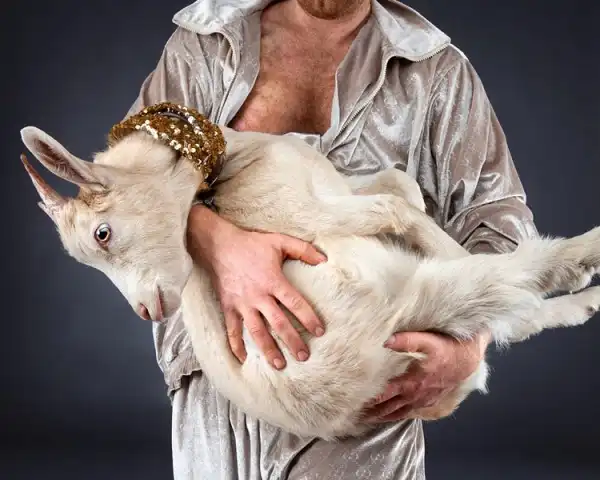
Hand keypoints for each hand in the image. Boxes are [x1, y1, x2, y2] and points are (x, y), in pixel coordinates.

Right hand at [187, 206, 326, 369]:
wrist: (218, 244)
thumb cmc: (251, 244)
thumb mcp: (279, 241)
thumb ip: (303, 250)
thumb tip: (324, 260)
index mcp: (273, 281)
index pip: (294, 303)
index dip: (308, 318)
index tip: (319, 331)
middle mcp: (258, 295)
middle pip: (278, 323)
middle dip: (292, 341)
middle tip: (304, 356)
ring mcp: (242, 303)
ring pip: (256, 331)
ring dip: (268, 349)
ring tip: (279, 364)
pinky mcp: (228, 306)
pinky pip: (232, 329)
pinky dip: (236, 345)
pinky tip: (243, 358)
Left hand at [361, 331, 490, 423]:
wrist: (469, 359)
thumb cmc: (448, 348)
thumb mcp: (428, 340)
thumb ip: (407, 340)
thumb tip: (386, 340)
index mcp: (411, 381)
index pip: (384, 393)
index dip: (369, 397)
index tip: (352, 400)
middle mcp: (415, 394)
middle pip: (388, 406)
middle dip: (371, 411)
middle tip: (353, 414)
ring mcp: (422, 399)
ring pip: (398, 411)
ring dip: (382, 416)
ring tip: (366, 419)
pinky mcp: (429, 400)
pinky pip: (410, 412)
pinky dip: (397, 415)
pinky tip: (390, 416)